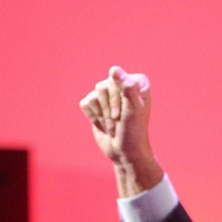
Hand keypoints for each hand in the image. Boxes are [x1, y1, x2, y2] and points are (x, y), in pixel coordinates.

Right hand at [79, 66, 163, 196]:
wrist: (124, 152)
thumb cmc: (133, 131)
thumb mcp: (133, 110)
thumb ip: (127, 87)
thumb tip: (113, 70)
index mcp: (136, 82)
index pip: (115, 81)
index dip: (116, 100)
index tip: (123, 115)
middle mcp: (122, 84)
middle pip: (102, 87)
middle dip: (108, 109)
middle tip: (117, 122)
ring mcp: (108, 95)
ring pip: (93, 96)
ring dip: (101, 115)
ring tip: (111, 125)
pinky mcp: (96, 105)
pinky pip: (85, 103)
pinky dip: (92, 116)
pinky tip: (102, 124)